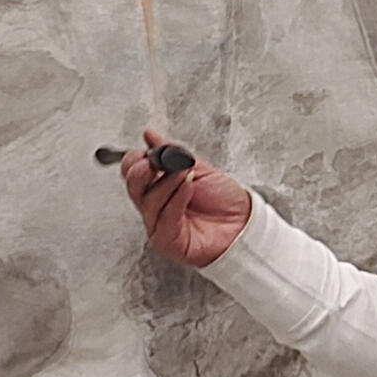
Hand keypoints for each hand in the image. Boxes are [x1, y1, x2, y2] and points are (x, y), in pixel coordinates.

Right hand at [120, 128, 251, 267]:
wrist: (244, 222)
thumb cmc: (223, 199)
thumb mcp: (197, 167)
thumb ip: (172, 152)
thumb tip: (150, 135)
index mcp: (157, 185)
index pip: (132, 171)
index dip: (136, 159)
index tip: (151, 152)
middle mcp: (154, 205)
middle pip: (132, 186)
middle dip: (143, 170)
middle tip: (158, 162)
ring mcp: (158, 224)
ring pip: (148, 201)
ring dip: (167, 182)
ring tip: (185, 173)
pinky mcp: (167, 241)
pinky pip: (165, 219)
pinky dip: (176, 199)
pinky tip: (188, 187)